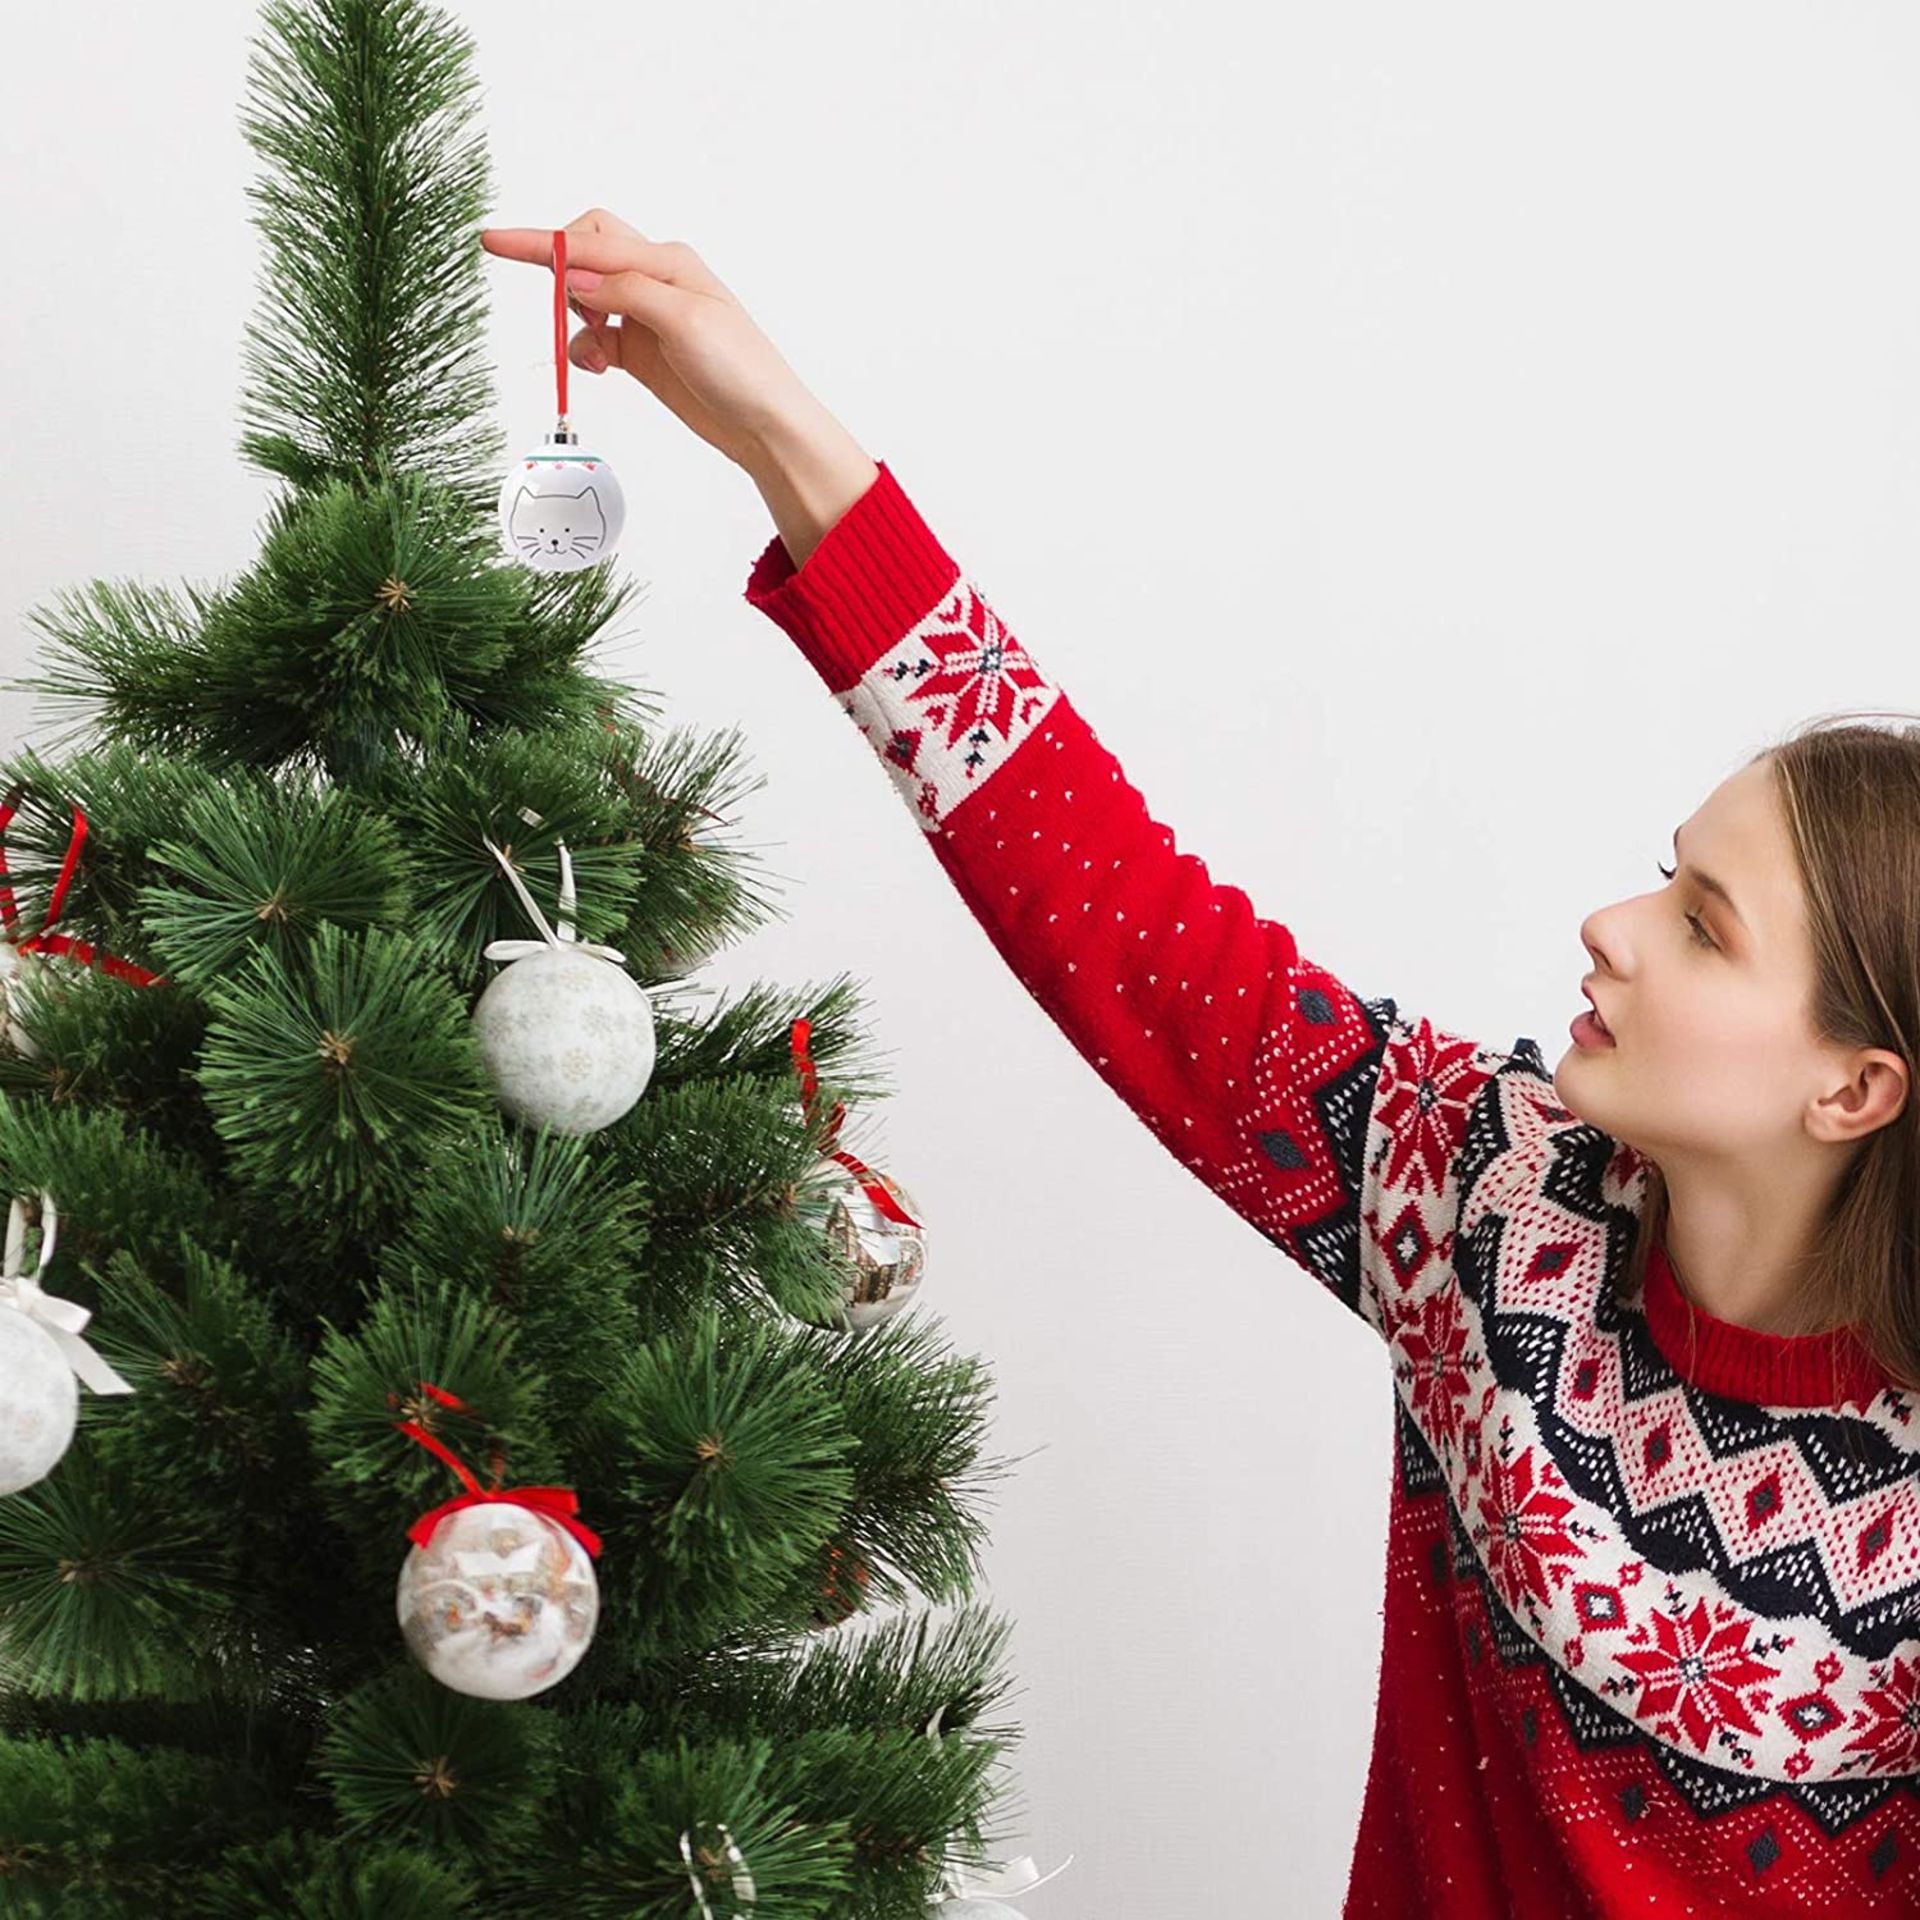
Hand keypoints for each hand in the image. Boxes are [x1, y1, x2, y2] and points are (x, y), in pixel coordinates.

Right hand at [479, 209, 821, 471]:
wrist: (763, 424)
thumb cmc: (741, 368)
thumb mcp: (685, 321)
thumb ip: (626, 292)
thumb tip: (574, 276)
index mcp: (667, 263)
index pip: (590, 244)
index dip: (539, 244)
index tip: (493, 242)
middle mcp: (653, 281)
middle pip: (586, 253)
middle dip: (561, 275)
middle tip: (564, 310)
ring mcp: (645, 317)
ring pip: (584, 299)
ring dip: (576, 322)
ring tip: (600, 353)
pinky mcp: (640, 351)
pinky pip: (594, 338)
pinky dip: (586, 350)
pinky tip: (601, 368)